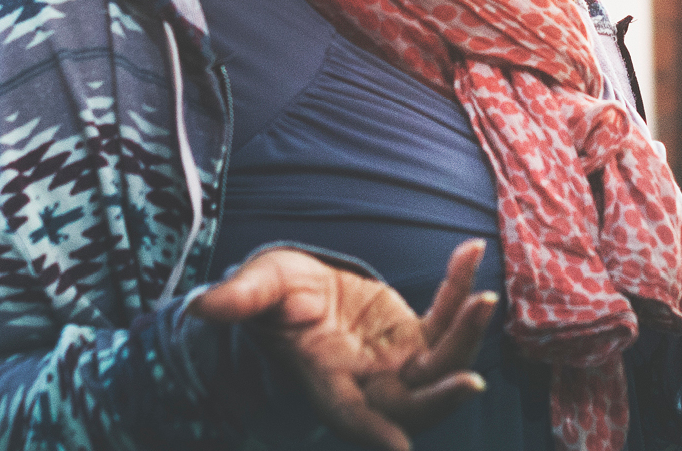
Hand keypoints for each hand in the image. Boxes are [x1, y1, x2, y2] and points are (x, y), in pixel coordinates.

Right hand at [191, 240, 497, 450]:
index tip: (399, 446)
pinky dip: (458, 288)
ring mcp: (397, 362)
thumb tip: (200, 306)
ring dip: (465, 336)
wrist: (299, 292)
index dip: (371, 431)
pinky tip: (471, 251)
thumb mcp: (257, 290)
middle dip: (441, 396)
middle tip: (471, 381)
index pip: (350, 415)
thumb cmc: (272, 298)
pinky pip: (445, 318)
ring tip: (482, 298)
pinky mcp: (415, 336)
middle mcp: (368, 383)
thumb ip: (238, 300)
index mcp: (325, 380)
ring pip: (441, 364)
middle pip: (412, 404)